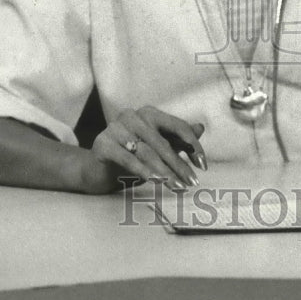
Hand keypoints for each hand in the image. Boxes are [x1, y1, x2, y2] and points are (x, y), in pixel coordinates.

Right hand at [85, 106, 206, 192]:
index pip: (177, 126)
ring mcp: (115, 127)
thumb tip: (200, 128)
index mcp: (148, 113)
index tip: (203, 164)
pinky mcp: (103, 143)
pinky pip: (128, 158)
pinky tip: (156, 181)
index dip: (192, 145)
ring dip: (165, 171)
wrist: (97, 169)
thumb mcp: (157, 147)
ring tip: (177, 186)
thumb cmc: (130, 156)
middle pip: (163, 142)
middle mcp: (132, 115)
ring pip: (147, 152)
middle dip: (179, 164)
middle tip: (192, 181)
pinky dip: (143, 171)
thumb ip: (177, 138)